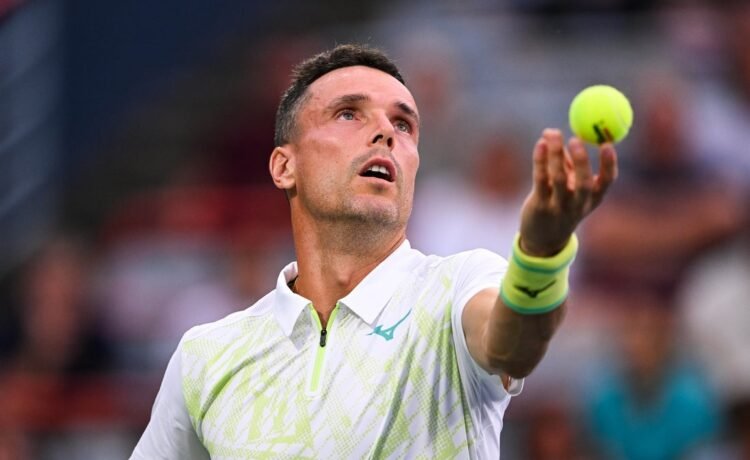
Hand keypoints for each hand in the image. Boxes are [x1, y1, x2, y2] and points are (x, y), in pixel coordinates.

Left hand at [519, 129, 617, 255]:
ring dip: (556, 155)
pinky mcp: (540, 206)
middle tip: (576, 138)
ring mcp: (559, 207)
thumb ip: (566, 163)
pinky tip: (540, 145)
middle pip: (584, 183)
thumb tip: (554, 133)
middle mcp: (579, 205)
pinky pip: (540, 181)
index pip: (607, 182)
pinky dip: (540, 161)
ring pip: (559, 179)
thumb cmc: (560, 205)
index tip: (607, 144)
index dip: (609, 164)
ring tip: (552, 133)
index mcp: (593, 199)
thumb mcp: (570, 188)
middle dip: (581, 160)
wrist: (544, 240)